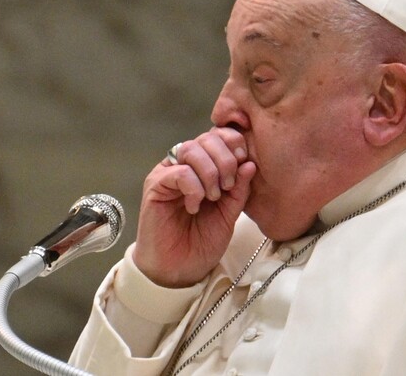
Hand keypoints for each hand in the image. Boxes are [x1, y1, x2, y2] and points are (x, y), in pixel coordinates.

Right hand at [132, 127, 256, 287]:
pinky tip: (194, 206)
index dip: (234, 143)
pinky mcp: (155, 186)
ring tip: (213, 197)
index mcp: (204, 166)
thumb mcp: (230, 213)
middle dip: (225, 159)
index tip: (244, 162)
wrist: (179, 270)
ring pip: (191, 149)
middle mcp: (185, 165)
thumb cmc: (202, 241)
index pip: (218, 136)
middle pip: (206, 138)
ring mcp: (168, 173)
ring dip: (210, 172)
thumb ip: (240, 189)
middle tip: (229, 186)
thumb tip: (250, 163)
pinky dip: (194, 187)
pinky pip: (179, 172)